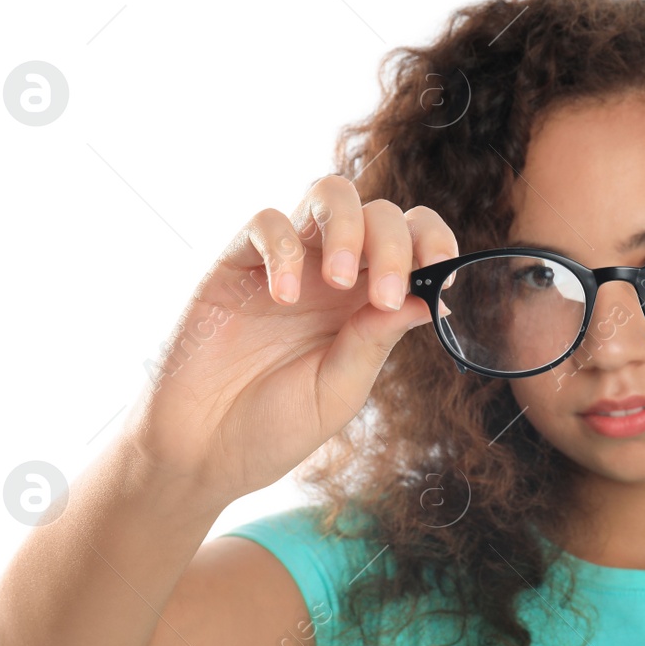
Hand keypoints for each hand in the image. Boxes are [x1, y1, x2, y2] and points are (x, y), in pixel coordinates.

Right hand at [121, 175, 455, 504]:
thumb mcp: (338, 391)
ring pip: (330, 193)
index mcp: (367, 300)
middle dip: (394, 244)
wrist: (202, 451)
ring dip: (347, 228)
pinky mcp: (236, 262)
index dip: (435, 243)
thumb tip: (429, 298)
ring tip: (337, 280)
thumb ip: (376, 341)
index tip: (442, 273)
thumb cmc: (273, 425)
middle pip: (381, 212)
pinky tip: (283, 296)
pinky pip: (267, 222)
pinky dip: (282, 248)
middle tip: (382, 294)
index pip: (413, 242)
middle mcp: (332, 271)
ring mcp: (286, 261)